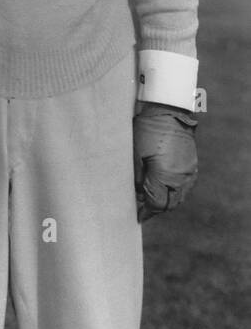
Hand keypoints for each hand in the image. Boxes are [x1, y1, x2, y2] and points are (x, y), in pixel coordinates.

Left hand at [134, 103, 197, 221]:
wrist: (169, 112)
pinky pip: (185, 187)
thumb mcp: (135, 154)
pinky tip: (164, 189)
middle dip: (156, 209)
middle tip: (142, 210)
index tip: (137, 216)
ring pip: (179, 197)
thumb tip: (136, 195)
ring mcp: (189, 172)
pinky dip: (174, 192)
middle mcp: (181, 178)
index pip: (156, 203)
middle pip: (169, 204)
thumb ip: (136, 177)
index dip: (146, 212)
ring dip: (166, 201)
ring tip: (151, 201)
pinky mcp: (193, 166)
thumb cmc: (147, 130)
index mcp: (165, 176)